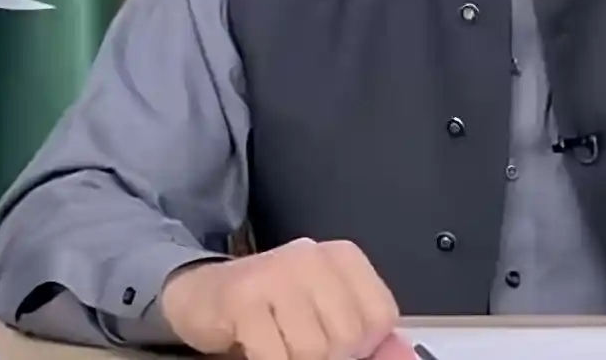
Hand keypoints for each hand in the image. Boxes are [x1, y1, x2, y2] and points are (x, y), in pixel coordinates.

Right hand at [157, 237, 412, 359]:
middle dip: (327, 357)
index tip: (336, 344)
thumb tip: (404, 357)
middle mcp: (312, 256)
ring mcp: (277, 274)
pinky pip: (276, 356)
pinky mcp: (243, 298)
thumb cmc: (269, 308)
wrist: (202, 295)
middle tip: (297, 346)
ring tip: (277, 344)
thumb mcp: (322, 312)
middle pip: (348, 336)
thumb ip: (363, 334)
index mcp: (342, 257)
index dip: (362, 346)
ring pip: (313, 350)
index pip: (381, 317)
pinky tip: (257, 348)